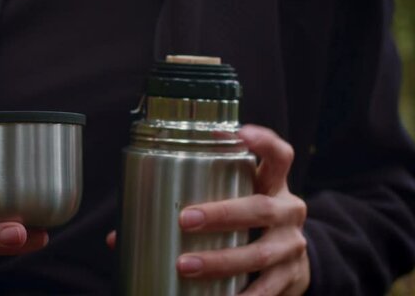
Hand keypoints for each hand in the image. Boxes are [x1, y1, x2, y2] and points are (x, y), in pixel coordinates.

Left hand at [176, 125, 308, 294]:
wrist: (293, 261)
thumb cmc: (250, 223)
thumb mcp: (237, 202)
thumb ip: (196, 202)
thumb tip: (121, 230)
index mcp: (274, 185)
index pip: (279, 156)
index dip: (263, 142)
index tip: (240, 133)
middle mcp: (288, 211)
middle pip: (261, 208)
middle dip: (222, 214)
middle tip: (186, 220)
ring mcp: (292, 246)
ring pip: (260, 253)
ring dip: (221, 261)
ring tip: (186, 266)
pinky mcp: (291, 277)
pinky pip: (267, 290)